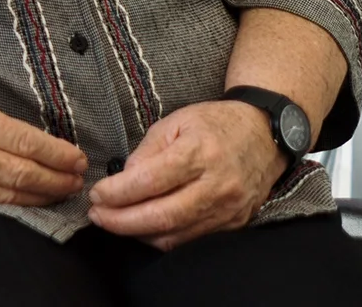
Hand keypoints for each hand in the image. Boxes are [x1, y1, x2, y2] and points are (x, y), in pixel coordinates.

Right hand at [0, 78, 87, 206]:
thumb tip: (22, 138)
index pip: (21, 140)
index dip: (55, 153)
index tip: (77, 157)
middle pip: (18, 172)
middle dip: (54, 179)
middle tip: (78, 181)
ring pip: (3, 193)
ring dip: (37, 196)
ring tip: (59, 193)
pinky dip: (7, 202)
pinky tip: (22, 202)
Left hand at [89, 101, 284, 249]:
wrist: (264, 134)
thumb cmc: (215, 124)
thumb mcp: (175, 122)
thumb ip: (146, 153)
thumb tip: (122, 182)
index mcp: (200, 152)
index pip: (150, 181)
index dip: (118, 192)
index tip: (96, 194)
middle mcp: (217, 185)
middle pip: (162, 216)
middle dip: (122, 221)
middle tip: (97, 215)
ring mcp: (228, 208)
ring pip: (175, 235)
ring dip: (138, 233)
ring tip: (114, 221)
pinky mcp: (234, 224)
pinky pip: (191, 239)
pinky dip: (162, 237)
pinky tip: (143, 227)